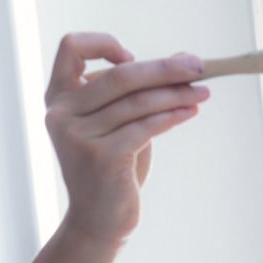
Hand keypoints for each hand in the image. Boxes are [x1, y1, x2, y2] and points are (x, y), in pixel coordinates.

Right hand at [44, 33, 208, 242]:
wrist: (98, 218)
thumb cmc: (111, 165)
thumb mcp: (118, 122)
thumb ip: (137, 91)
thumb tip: (183, 58)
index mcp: (59, 98)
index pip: (71, 48)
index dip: (103, 44)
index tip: (131, 58)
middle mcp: (61, 114)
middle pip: (119, 75)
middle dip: (164, 68)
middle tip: (199, 67)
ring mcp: (77, 136)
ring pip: (137, 102)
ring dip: (176, 94)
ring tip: (203, 92)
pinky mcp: (100, 156)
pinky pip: (145, 126)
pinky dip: (172, 116)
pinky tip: (190, 111)